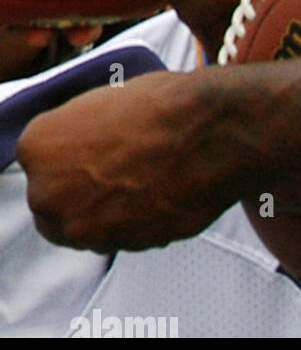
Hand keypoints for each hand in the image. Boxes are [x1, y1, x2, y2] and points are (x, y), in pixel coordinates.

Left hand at [18, 69, 230, 252]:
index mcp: (38, 146)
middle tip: (119, 170)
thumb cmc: (165, 106)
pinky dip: (137, 222)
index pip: (41, 162)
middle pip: (55, 203)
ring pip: (87, 227)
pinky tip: (163, 193)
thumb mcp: (107, 102)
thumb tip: (88, 148)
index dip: (72, 157)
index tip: (96, 151)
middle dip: (82, 192)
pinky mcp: (119, 247)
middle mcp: (49, 193)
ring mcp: (82, 227)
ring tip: (149, 179)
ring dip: (109, 211)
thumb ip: (82, 134)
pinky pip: (122, 238)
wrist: (212, 132)